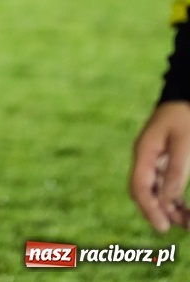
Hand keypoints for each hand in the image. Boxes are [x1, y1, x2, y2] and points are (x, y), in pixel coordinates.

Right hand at [131, 101, 189, 231]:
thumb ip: (176, 171)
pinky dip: (173, 198)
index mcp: (144, 152)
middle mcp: (145, 158)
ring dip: (168, 207)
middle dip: (157, 211)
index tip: (163, 226)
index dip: (149, 208)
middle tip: (174, 228)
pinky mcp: (165, 161)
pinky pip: (165, 184)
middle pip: (144, 191)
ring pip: (156, 190)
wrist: (186, 97)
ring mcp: (154, 160)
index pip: (140, 186)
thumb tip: (168, 199)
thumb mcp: (184, 143)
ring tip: (185, 222)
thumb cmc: (185, 117)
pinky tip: (183, 209)